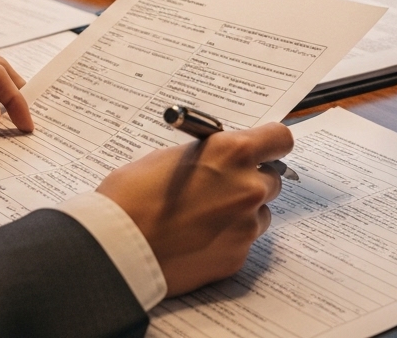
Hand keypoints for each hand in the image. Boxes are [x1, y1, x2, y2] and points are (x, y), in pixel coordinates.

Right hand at [96, 122, 293, 295]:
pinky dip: (226, 239)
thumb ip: (206, 156)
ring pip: (260, 214)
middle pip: (272, 179)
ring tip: (202, 217)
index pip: (279, 139)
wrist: (116, 246)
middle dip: (251, 181)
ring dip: (241, 213)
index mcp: (232, 153)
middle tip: (221, 188)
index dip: (270, 144)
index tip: (263, 149)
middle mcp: (247, 188)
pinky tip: (196, 238)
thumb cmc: (131, 195)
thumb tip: (219, 160)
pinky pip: (243, 241)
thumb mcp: (168, 157)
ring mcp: (246, 226)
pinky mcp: (237, 257)